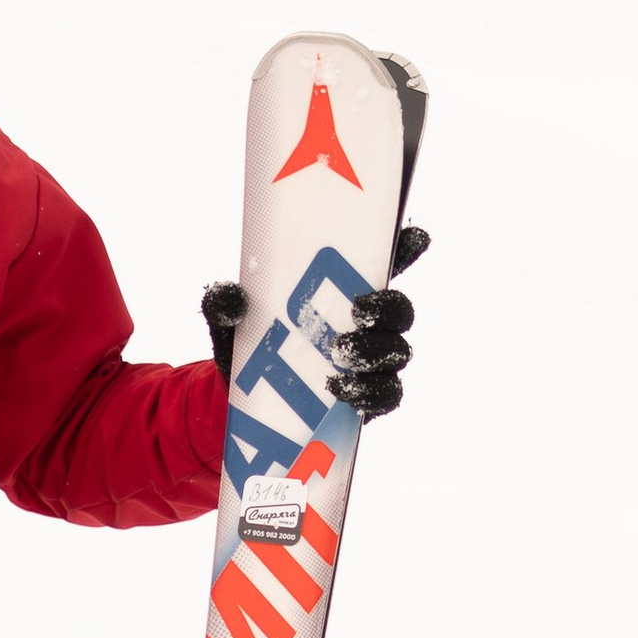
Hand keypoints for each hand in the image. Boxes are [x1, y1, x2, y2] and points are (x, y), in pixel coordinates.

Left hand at [201, 224, 428, 416]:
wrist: (246, 401)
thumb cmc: (250, 346)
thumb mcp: (230, 323)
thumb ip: (224, 304)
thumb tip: (229, 296)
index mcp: (343, 295)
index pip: (382, 266)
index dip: (406, 249)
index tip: (414, 237)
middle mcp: (367, 327)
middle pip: (400, 311)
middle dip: (388, 308)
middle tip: (358, 311)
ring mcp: (373, 363)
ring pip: (398, 352)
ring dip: (374, 353)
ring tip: (339, 357)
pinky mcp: (369, 398)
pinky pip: (388, 395)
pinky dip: (369, 392)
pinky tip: (340, 390)